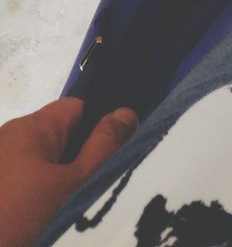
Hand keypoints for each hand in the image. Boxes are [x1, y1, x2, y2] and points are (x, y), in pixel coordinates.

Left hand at [0, 98, 137, 246]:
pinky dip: (36, 191)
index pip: (78, 107)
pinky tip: (42, 214)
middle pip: (60, 134)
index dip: (99, 127)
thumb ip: (105, 146)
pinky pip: (24, 177)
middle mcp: (9, 137)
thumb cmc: (25, 217)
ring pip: (43, 160)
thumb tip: (126, 113)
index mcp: (30, 127)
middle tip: (89, 188)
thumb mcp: (76, 184)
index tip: (108, 158)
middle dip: (79, 157)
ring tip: (66, 205)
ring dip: (58, 177)